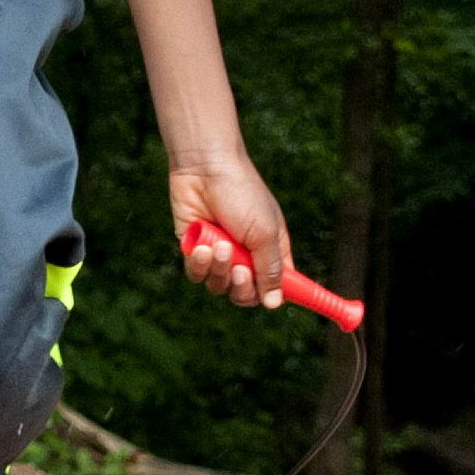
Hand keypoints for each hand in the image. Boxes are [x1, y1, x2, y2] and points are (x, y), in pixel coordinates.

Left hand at [169, 150, 294, 307]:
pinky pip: (198, 275)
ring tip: (219, 246)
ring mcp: (220, 255)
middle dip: (242, 288)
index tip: (278, 306)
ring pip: (220, 287)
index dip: (278, 297)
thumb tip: (275, 304)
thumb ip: (271, 270)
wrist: (205, 169)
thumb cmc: (242, 194)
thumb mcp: (265, 233)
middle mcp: (247, 256)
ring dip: (220, 270)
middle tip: (240, 271)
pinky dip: (201, 265)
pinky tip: (203, 247)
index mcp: (271, 251)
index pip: (279, 286)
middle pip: (246, 295)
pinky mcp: (196, 252)